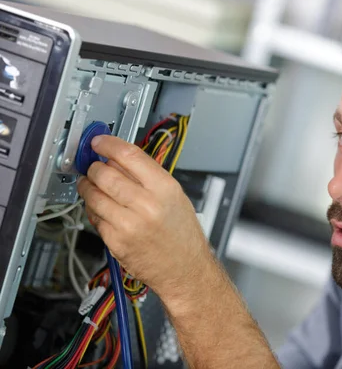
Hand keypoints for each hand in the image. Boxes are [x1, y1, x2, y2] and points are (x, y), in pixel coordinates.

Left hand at [77, 135, 205, 296]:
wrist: (186, 269)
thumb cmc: (182, 234)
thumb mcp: (174, 197)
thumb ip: (148, 176)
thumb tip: (118, 158)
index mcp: (165, 188)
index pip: (129, 155)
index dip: (108, 144)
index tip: (98, 141)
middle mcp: (147, 205)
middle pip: (106, 172)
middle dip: (94, 167)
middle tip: (93, 166)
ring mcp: (129, 224)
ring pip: (94, 194)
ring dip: (88, 187)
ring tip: (92, 186)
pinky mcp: (116, 241)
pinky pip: (95, 217)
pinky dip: (94, 210)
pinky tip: (102, 209)